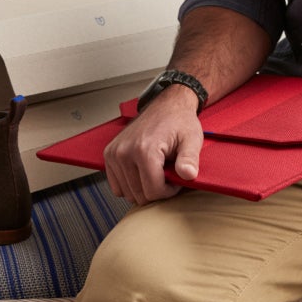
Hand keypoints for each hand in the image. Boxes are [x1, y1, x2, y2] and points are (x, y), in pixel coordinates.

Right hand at [102, 91, 203, 205]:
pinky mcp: (109, 155)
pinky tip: (142, 174)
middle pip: (140, 195)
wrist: (166, 106)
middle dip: (157, 190)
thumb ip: (190, 159)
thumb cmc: (179, 122)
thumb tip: (188, 175)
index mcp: (144, 150)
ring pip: (128, 193)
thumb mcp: (191, 139)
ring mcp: (114, 154)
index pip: (153, 192)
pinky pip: (116, 186)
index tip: (176, 178)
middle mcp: (125, 152)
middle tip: (167, 175)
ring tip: (156, 172)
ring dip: (143, 188)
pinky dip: (130, 185)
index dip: (169, 191)